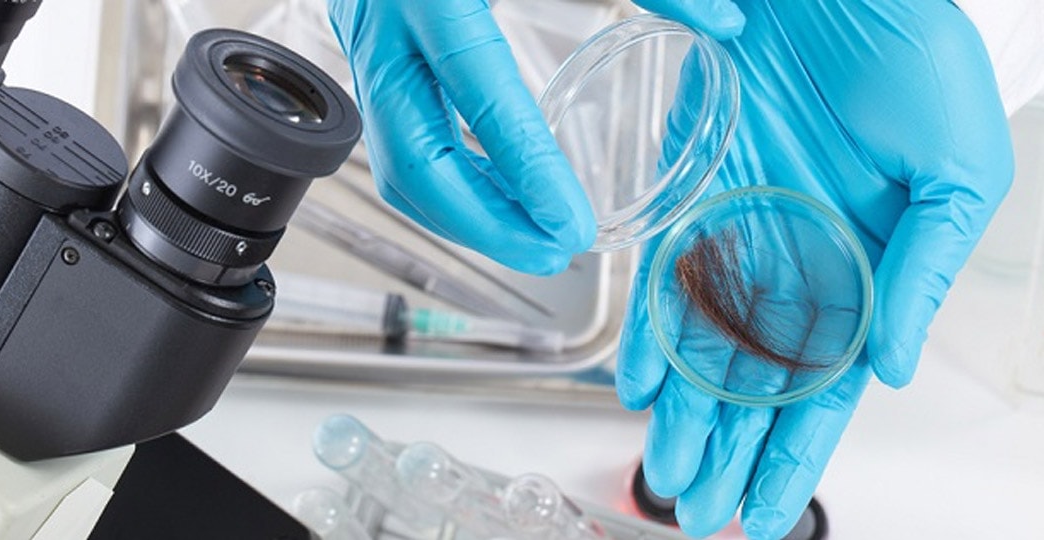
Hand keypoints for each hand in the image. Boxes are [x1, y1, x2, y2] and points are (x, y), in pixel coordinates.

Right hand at [328, 0, 746, 274]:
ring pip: (401, 169)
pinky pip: (402, 149)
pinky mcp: (371, 61)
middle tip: (552, 254)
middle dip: (486, 226)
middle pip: (416, 161)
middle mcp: (387, 22)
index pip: (479, 89)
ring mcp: (368, 47)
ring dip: (468, 220)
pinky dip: (453, 190)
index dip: (524, 167)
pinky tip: (502, 202)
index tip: (570, 224)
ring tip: (533, 242)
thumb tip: (726, 23)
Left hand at [619, 1, 1012, 537]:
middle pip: (758, 378)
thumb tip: (895, 369)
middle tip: (694, 508)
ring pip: (707, 340)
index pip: (829, 383)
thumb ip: (923, 269)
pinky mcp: (692, 190)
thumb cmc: (910, 51)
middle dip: (727, 447)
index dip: (794, 450)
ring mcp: (743, 228)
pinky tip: (639, 382)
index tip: (763, 511)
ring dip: (685, 408)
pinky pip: (666, 274)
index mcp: (868, 266)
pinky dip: (652, 329)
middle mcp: (800, 259)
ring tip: (662, 470)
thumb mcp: (954, 165)